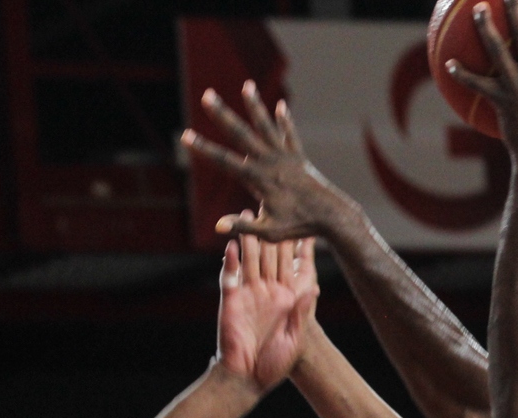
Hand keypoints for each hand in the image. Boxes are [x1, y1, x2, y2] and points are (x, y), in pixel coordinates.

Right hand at [182, 83, 347, 239]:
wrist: (332, 216)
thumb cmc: (300, 226)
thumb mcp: (269, 232)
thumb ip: (243, 226)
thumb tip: (217, 226)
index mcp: (259, 179)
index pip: (224, 161)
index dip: (203, 148)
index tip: (185, 135)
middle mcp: (270, 162)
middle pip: (241, 134)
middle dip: (222, 114)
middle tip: (207, 95)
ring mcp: (286, 157)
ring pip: (266, 127)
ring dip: (255, 106)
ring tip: (247, 85)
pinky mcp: (299, 158)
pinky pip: (290, 135)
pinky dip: (285, 122)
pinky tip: (280, 106)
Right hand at [214, 223, 319, 393]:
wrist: (247, 379)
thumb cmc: (275, 365)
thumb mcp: (295, 339)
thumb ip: (302, 313)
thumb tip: (313, 288)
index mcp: (287, 300)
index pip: (294, 267)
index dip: (299, 248)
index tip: (306, 225)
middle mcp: (268, 292)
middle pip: (270, 255)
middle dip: (272, 231)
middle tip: (272, 206)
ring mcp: (249, 294)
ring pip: (250, 259)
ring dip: (249, 237)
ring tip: (248, 214)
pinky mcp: (231, 300)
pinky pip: (230, 276)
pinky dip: (230, 260)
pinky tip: (231, 244)